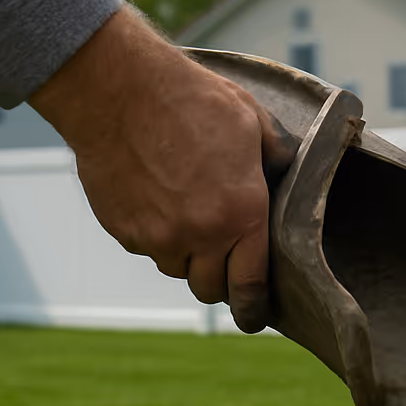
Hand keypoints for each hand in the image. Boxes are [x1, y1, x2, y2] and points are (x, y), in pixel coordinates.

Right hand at [28, 7, 293, 332]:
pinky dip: (154, 236)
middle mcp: (202, 234)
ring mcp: (158, 236)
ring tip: (186, 213)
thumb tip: (288, 173)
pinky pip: (147, 249)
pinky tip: (156, 198)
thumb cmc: (190, 99)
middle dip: (219, 279)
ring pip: (177, 269)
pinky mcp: (124, 231)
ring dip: (186, 255)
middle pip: (212, 288)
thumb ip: (275, 158)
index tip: (256, 316)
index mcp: (242, 214)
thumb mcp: (251, 122)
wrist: (117, 89)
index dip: (255, 308)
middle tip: (222, 257)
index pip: (251, 285)